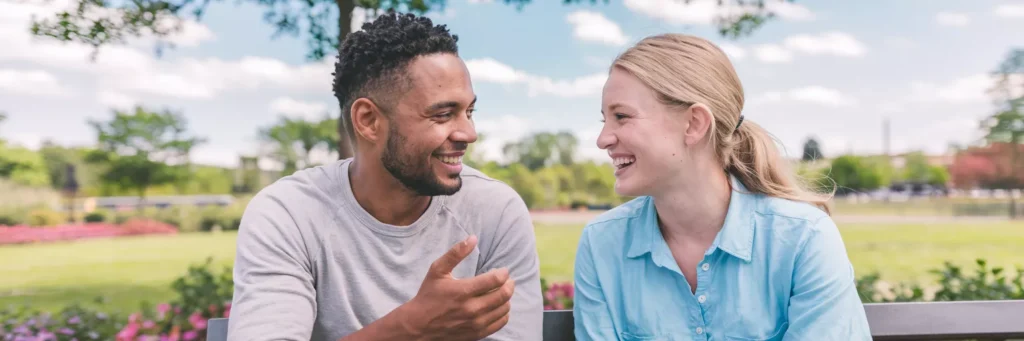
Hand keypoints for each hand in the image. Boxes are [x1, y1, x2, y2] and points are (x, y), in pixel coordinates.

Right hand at [400, 235, 514, 340]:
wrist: (419, 325)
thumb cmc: (428, 295)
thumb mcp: (437, 270)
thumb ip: (456, 253)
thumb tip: (473, 238)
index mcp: (463, 291)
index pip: (496, 280)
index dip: (504, 273)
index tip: (502, 270)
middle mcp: (472, 308)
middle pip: (504, 295)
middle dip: (509, 284)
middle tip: (507, 280)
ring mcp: (476, 323)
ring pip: (504, 308)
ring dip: (507, 298)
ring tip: (502, 291)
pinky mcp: (477, 333)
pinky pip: (501, 322)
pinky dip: (504, 313)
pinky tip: (499, 306)